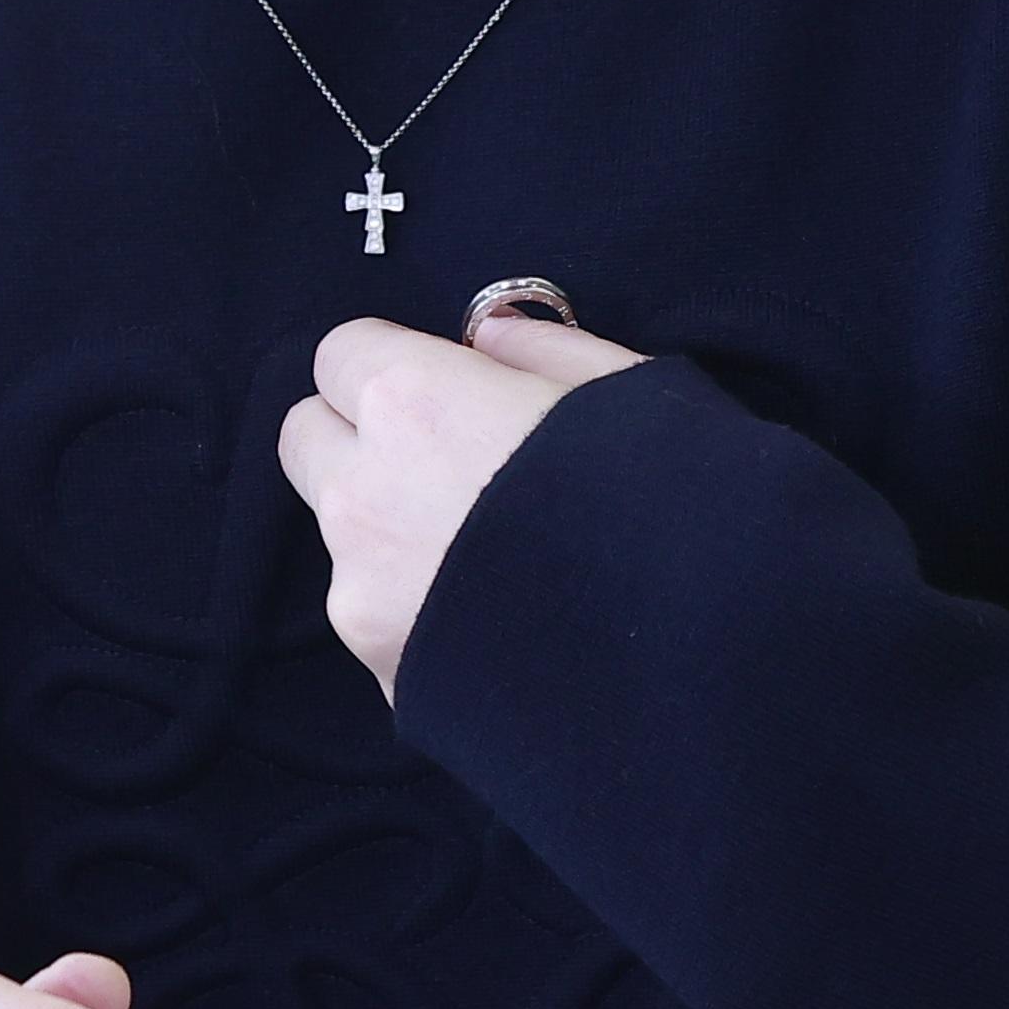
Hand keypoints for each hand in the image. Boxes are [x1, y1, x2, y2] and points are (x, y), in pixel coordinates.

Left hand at [274, 310, 643, 695]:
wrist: (703, 665)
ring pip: (340, 534)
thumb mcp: (622, 387)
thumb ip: (535, 348)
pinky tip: (496, 618)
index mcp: (410, 403)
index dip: (392, 363)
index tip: (443, 386)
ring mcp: (361, 591)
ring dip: (386, 527)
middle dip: (356, 437)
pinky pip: (375, 614)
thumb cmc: (669, 504)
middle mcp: (362, 492)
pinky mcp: (379, 670)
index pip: (338, 352)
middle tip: (442, 459)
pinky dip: (413, 608)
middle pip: (306, 438)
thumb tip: (485, 338)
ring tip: (487, 555)